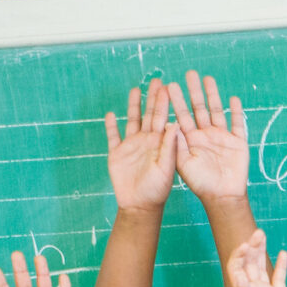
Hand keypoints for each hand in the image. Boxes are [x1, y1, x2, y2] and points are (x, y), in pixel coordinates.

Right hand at [105, 78, 178, 211]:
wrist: (140, 206)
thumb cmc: (157, 190)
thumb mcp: (167, 167)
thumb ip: (170, 146)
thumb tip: (175, 124)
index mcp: (159, 143)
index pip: (162, 118)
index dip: (164, 102)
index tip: (167, 85)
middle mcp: (146, 141)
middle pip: (149, 115)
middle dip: (152, 98)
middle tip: (156, 80)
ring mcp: (131, 146)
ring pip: (132, 121)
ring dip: (133, 106)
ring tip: (135, 89)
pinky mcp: (117, 154)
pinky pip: (113, 136)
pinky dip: (111, 126)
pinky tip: (110, 114)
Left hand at [169, 70, 249, 205]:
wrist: (222, 197)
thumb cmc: (201, 184)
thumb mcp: (183, 164)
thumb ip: (177, 144)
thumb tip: (170, 123)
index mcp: (191, 140)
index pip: (182, 116)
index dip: (177, 101)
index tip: (169, 85)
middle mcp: (205, 135)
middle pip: (199, 108)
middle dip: (194, 91)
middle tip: (188, 73)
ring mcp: (222, 137)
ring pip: (217, 111)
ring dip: (213, 95)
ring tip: (208, 79)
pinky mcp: (237, 143)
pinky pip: (238, 124)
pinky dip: (236, 112)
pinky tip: (234, 99)